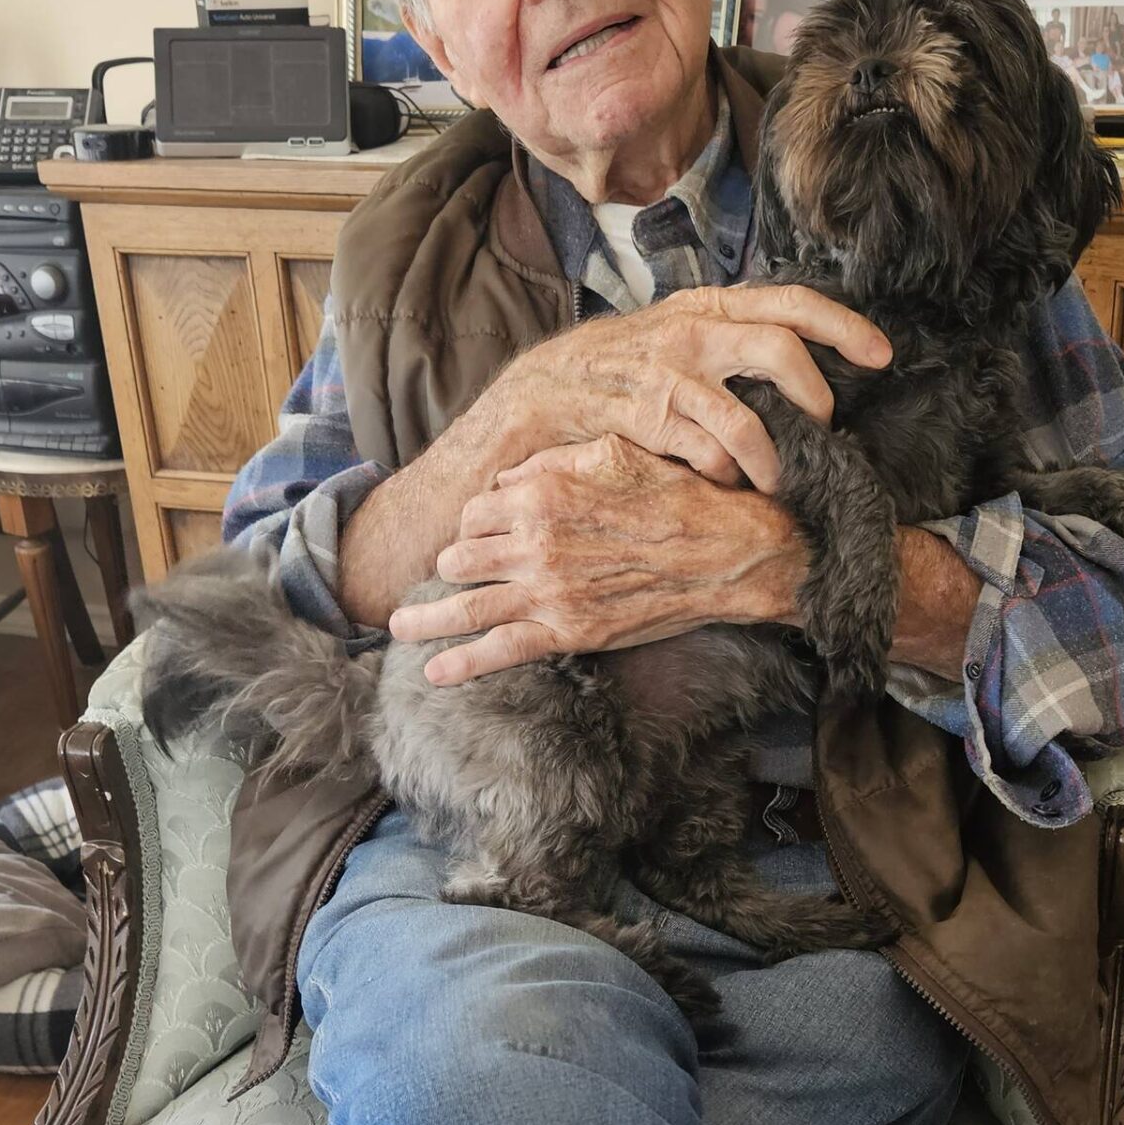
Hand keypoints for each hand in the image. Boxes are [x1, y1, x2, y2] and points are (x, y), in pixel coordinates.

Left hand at [388, 435, 806, 684]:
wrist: (726, 552)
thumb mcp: (614, 452)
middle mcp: (533, 541)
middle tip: (447, 575)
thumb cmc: (677, 495)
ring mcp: (546, 591)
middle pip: (460, 555)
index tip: (482, 531)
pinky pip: (500, 651)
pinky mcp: (568, 630)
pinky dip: (460, 663)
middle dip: (450, 564)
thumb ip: (554, 461)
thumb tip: (511, 478)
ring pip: (464, 606)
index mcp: (541, 491)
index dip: (475, 520)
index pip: (476, 510)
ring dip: (424, 618)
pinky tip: (432, 672)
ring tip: (397, 625)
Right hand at [473, 282, 890, 496]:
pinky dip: (725, 473)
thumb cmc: (618, 373)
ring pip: (747, 415)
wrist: (539, 394)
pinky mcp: (644, 417)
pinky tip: (723, 484)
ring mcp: (667, 373)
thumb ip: (729, 346)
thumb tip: (799, 369)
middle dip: (815, 397)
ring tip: (775, 482)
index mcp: (708, 308)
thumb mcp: (677, 340)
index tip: (883, 354)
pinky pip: (706, 451)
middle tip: (823, 431)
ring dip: (772, 458)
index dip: (844, 324)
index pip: (791, 301)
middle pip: (781, 348)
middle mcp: (692, 331)